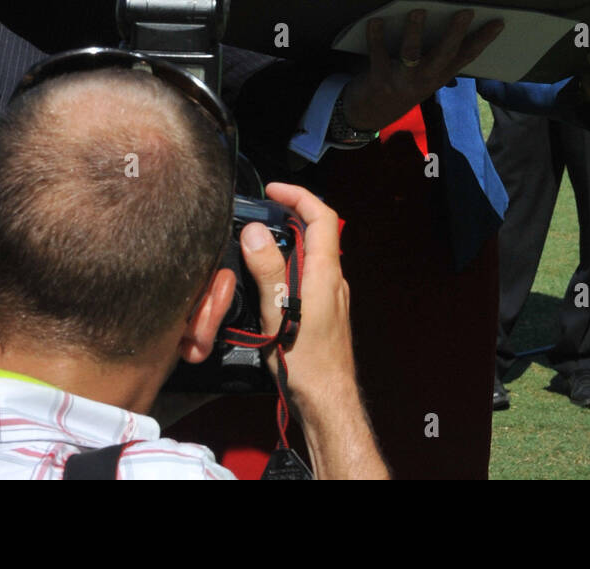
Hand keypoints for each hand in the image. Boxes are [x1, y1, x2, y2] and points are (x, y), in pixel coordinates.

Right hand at [240, 183, 353, 397]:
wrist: (327, 399)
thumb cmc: (305, 362)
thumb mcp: (278, 314)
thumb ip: (268, 271)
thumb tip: (256, 232)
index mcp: (326, 272)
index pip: (322, 216)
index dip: (299, 195)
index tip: (273, 190)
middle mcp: (333, 278)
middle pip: (317, 231)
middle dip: (289, 215)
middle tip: (259, 212)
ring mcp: (332, 295)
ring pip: (313, 254)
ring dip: (288, 241)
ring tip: (257, 243)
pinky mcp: (326, 310)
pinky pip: (310, 274)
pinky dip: (290, 264)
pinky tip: (268, 279)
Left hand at [341, 8, 504, 130]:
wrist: (371, 115)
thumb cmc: (403, 85)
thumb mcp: (426, 76)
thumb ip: (437, 55)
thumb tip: (451, 21)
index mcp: (440, 75)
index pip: (467, 56)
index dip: (483, 40)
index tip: (497, 22)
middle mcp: (425, 79)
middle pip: (444, 55)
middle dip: (455, 33)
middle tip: (465, 11)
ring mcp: (402, 81)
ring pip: (411, 55)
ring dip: (414, 32)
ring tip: (418, 11)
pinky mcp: (380, 80)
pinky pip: (378, 55)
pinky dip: (376, 37)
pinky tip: (376, 20)